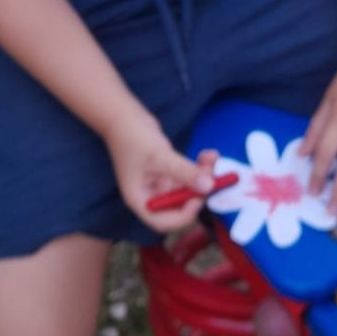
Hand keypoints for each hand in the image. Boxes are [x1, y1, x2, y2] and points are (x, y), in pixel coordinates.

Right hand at [105, 107, 216, 233]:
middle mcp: (149, 194)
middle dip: (198, 191)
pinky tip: (207, 154)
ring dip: (202, 175)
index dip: (183, 215)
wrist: (122, 114)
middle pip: (178, 205)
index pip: (162, 221)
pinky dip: (198, 166)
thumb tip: (209, 186)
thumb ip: (184, 172)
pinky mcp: (167, 169)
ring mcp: (159, 182)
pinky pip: (187, 174)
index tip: (199, 198)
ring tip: (211, 158)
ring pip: (186, 187)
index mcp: (139, 199)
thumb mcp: (159, 156)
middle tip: (213, 175)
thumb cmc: (132, 137)